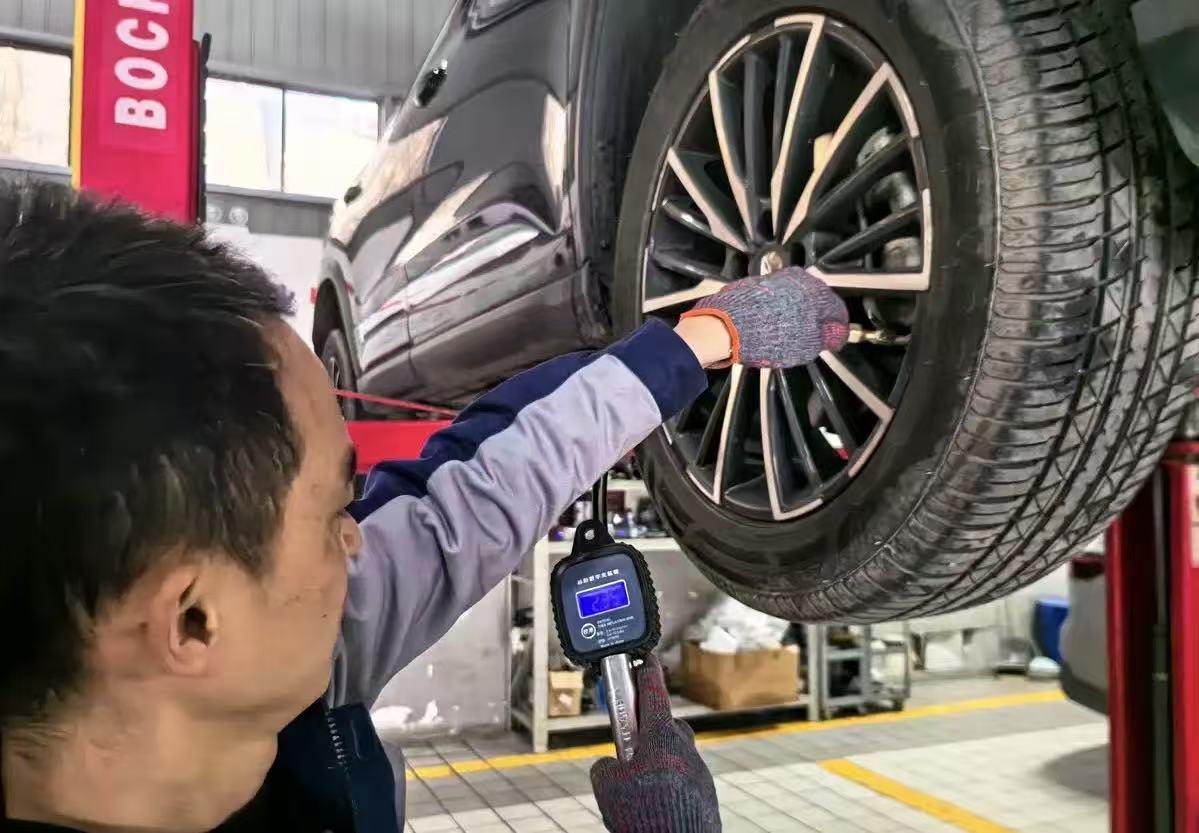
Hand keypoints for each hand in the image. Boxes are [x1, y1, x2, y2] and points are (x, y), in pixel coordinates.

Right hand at [590, 656, 720, 831]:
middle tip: (632, 745)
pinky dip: (671, 781)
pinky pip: (685, 776)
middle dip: (650, 728)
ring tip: (641, 783)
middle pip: (666, 724)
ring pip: (676, 753)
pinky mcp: (706, 791)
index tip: (647, 658)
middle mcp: (684, 746)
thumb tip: (609, 763)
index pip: (653, 691)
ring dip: (660, 760)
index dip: (647, 672)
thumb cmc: (642, 814)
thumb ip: (605, 765)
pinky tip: (657, 798)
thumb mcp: (607, 785)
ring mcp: (698, 769)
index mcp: (661, 735)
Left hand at [680, 266, 848, 367]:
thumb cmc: (767, 335)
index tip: (834, 339)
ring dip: (794, 314)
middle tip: (811, 339)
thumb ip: (826, 338)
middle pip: (815, 300)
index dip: (837, 328)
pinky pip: (773, 299)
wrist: (725, 327)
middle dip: (815, 319)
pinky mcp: (754, 285)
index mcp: (816, 291)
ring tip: (787, 337)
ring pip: (793, 298)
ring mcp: (774, 280)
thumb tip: (834, 335)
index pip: (837, 309)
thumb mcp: (807, 346)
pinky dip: (775, 311)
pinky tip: (769, 328)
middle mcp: (796, 280)